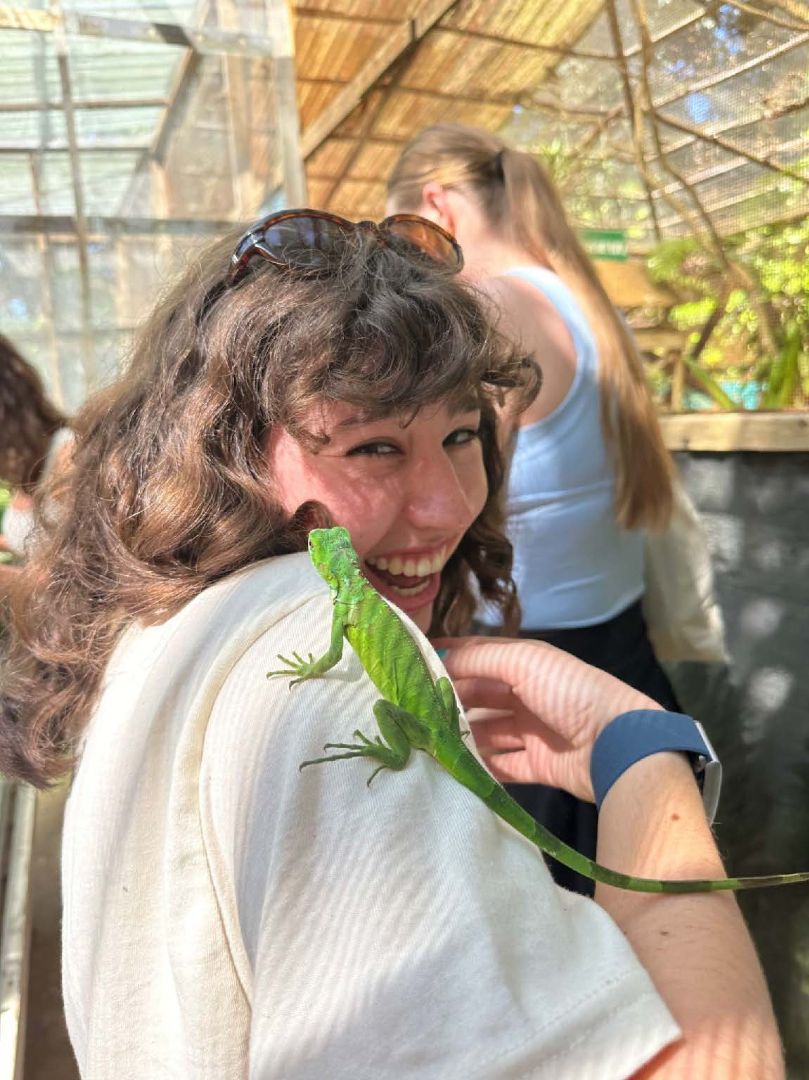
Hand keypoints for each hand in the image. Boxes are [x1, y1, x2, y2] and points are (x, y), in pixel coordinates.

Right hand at [432, 636, 661, 801]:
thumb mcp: (524, 661)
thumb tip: (438, 658)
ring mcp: (532, 731)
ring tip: (426, 742)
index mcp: (525, 663)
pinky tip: (452, 768)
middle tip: (412, 711)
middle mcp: (527, 694)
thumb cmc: (569, 691)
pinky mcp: (538, 765)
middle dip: (449, 701)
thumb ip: (479, 658)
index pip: (478, 655)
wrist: (616, 743)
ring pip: (486, 733)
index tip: (411, 665)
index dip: (448, 658)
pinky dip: (480, 767)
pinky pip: (501, 766)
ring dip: (460, 737)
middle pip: (479, 696)